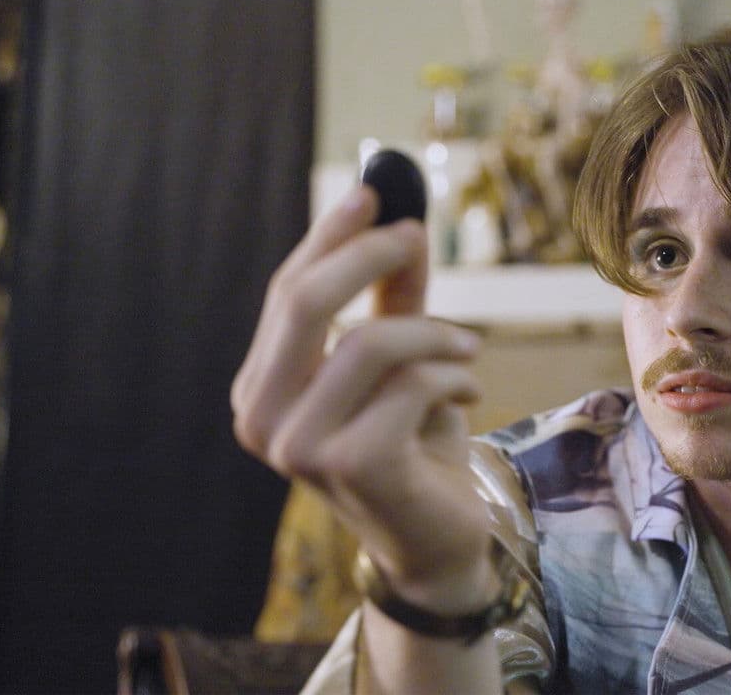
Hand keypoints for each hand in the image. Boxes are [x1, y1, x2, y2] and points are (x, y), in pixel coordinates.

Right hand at [232, 186, 494, 609]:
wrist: (438, 540)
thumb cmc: (413, 446)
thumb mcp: (401, 361)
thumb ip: (393, 297)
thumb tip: (400, 216)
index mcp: (261, 389)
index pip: (286, 294)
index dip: (329, 237)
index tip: (373, 191)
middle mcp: (262, 420)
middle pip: (303, 302)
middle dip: (368, 254)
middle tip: (417, 235)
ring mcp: (298, 449)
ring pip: (366, 341)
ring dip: (434, 333)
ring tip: (467, 348)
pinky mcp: (351, 466)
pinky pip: (410, 384)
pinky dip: (453, 377)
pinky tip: (469, 392)